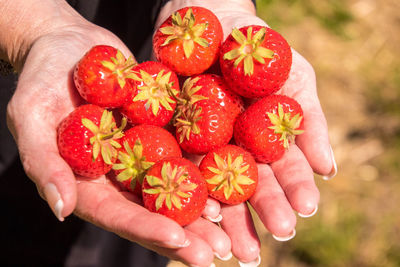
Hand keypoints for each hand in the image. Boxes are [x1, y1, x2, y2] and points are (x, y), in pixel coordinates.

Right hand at [5, 9, 229, 266]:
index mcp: (89, 182)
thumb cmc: (42, 77)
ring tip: (233, 232)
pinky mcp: (162, 132)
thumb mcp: (30, 115)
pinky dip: (207, 169)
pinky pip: (185, 153)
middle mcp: (119, 176)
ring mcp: (143, 155)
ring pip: (175, 190)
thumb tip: (61, 210)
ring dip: (203, 211)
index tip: (178, 239)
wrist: (72, 44)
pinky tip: (232, 182)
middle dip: (185, 234)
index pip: (117, 214)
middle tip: (218, 253)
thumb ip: (43, 161)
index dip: (146, 228)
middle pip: (153, 212)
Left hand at [157, 0, 336, 264]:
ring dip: (225, 219)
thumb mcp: (294, 76)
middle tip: (265, 244)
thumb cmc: (259, 46)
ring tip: (230, 250)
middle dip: (259, 215)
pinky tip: (196, 211)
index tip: (303, 212)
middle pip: (250, 189)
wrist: (208, 18)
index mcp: (267, 139)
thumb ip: (310, 120)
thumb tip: (329, 170)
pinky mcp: (173, 139)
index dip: (293, 191)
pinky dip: (189, 190)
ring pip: (216, 189)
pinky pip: (181, 168)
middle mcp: (237, 150)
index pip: (283, 171)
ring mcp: (205, 147)